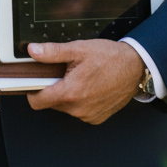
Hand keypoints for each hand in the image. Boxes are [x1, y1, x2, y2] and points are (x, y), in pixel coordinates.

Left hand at [26, 39, 143, 124]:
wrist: (136, 67)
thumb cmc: (110, 58)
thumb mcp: (78, 49)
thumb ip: (53, 52)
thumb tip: (33, 51)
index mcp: (71, 92)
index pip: (37, 102)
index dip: (31, 90)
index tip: (33, 81)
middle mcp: (79, 109)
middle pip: (51, 103)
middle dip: (52, 88)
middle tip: (62, 72)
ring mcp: (89, 115)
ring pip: (65, 107)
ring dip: (66, 94)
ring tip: (78, 77)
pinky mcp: (97, 118)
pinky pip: (79, 111)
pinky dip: (79, 101)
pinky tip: (89, 87)